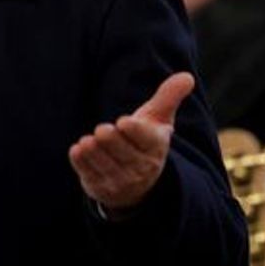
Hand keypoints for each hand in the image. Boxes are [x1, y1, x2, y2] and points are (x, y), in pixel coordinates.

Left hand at [68, 72, 194, 212]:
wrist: (136, 181)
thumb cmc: (145, 140)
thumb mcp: (158, 120)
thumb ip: (168, 98)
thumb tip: (187, 77)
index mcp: (155, 148)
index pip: (145, 139)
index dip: (134, 130)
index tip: (123, 122)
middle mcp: (141, 168)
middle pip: (123, 151)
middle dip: (110, 139)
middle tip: (102, 129)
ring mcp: (121, 181)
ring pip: (105, 164)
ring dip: (94, 151)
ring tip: (88, 141)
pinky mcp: (101, 188)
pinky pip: (89, 174)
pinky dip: (81, 162)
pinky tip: (77, 150)